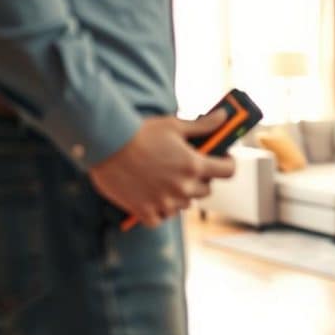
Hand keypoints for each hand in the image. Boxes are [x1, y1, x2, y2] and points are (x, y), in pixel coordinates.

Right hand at [89, 109, 236, 227]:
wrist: (106, 143)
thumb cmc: (141, 131)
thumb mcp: (175, 125)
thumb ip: (203, 125)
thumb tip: (225, 116)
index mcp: (194, 165)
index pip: (228, 171)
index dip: (227, 164)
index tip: (221, 159)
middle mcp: (183, 187)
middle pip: (205, 191)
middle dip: (200, 180)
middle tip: (186, 169)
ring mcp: (164, 201)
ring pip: (183, 205)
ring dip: (179, 196)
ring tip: (165, 181)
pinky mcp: (144, 211)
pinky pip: (160, 218)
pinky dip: (158, 211)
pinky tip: (152, 197)